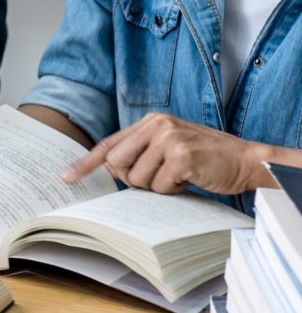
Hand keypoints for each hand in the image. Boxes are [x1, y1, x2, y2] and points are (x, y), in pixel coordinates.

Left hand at [62, 112, 269, 193]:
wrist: (245, 160)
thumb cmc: (206, 159)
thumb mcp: (169, 148)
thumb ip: (141, 153)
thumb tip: (112, 170)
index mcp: (150, 122)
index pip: (109, 144)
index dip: (86, 163)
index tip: (67, 178)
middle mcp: (157, 124)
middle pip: (117, 164)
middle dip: (131, 179)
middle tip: (157, 178)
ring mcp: (169, 138)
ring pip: (137, 179)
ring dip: (156, 187)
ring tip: (178, 176)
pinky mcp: (181, 154)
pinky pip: (159, 186)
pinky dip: (173, 190)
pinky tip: (189, 179)